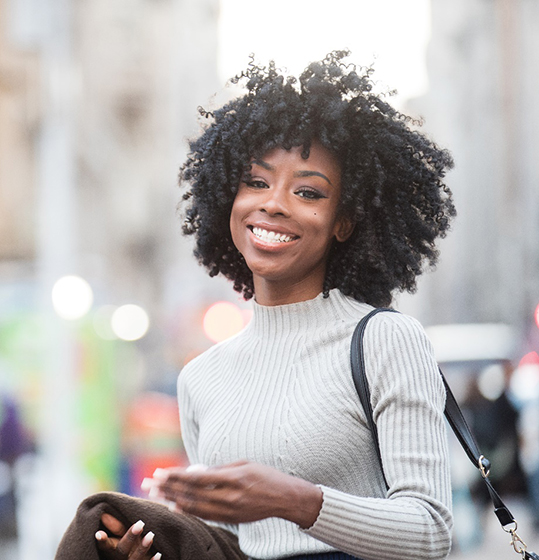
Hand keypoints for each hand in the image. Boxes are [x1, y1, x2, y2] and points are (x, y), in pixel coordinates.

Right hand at [95, 513, 161, 559]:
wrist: (133, 559)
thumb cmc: (125, 546)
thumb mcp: (119, 537)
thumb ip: (116, 527)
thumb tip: (104, 513)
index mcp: (112, 551)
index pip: (106, 546)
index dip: (103, 541)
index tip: (99, 533)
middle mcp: (120, 559)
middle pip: (122, 551)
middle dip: (130, 537)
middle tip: (140, 523)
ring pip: (135, 559)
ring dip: (143, 547)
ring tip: (151, 535)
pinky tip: (159, 553)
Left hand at [141, 461, 322, 528]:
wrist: (285, 498)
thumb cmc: (265, 476)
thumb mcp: (243, 464)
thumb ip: (219, 469)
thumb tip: (196, 471)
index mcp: (233, 478)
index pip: (197, 478)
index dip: (176, 476)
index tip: (160, 472)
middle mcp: (230, 497)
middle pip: (192, 493)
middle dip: (168, 487)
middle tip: (150, 483)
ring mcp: (230, 511)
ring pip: (195, 507)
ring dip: (173, 500)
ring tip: (157, 494)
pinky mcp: (231, 520)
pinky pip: (205, 515)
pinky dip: (188, 511)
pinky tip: (176, 506)